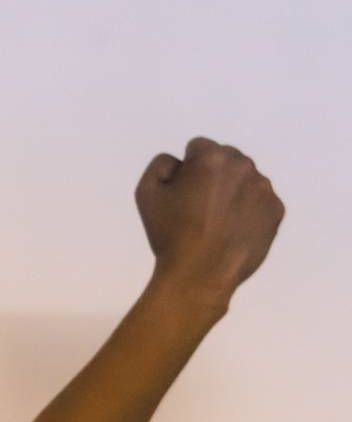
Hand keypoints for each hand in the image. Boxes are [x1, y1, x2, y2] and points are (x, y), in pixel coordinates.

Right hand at [135, 136, 284, 312]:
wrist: (199, 274)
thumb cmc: (170, 234)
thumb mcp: (146, 193)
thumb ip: (161, 164)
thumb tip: (180, 162)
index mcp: (212, 157)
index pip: (198, 147)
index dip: (186, 169)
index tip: (182, 193)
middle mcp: (244, 166)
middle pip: (226, 160)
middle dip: (213, 176)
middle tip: (198, 208)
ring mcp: (264, 189)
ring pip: (245, 180)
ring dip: (232, 192)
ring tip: (216, 223)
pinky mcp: (276, 211)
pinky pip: (260, 202)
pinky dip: (248, 211)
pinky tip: (232, 231)